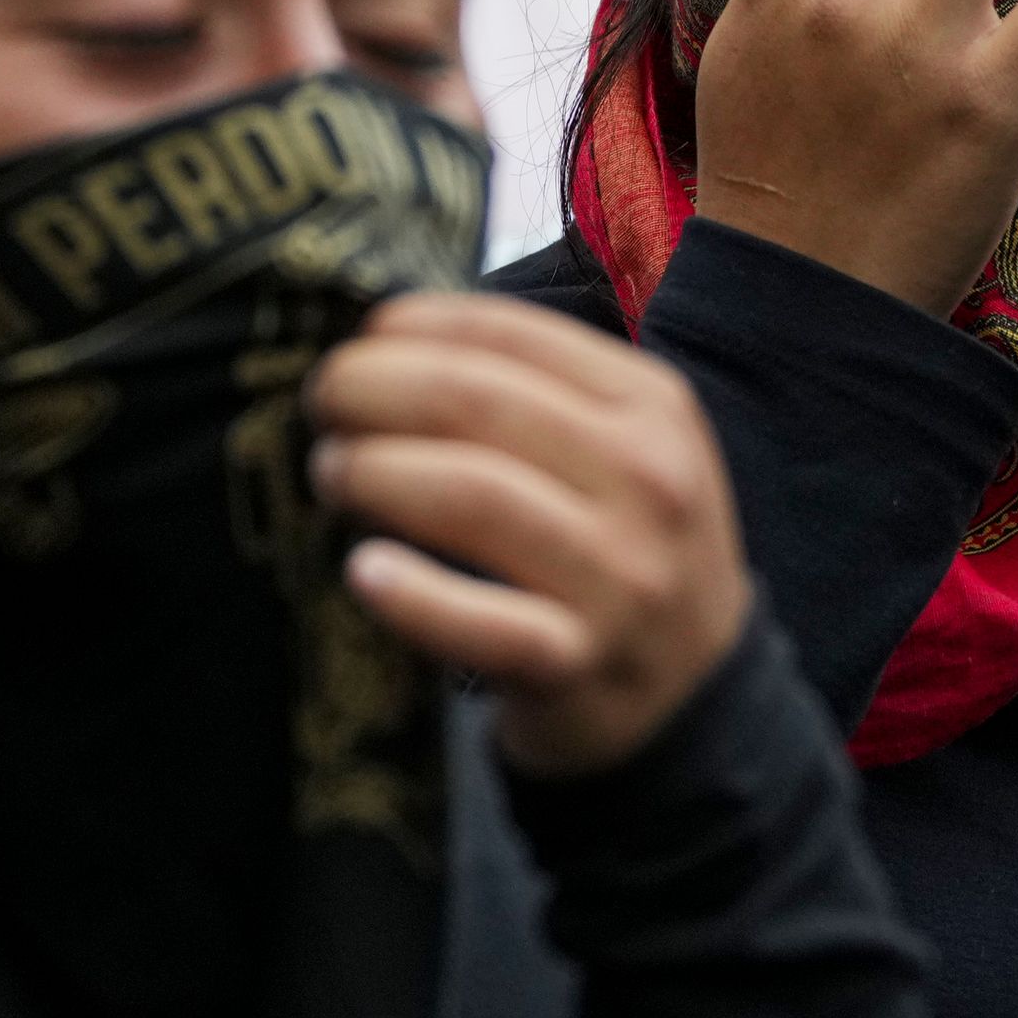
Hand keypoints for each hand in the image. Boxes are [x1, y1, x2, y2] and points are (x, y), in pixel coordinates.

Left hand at [308, 292, 750, 778]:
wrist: (694, 689)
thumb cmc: (626, 544)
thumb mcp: (626, 445)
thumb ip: (536, 388)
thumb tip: (391, 340)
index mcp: (651, 407)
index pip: (511, 337)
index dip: (416, 328)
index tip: (361, 340)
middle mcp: (645, 482)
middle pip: (475, 404)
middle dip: (374, 389)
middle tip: (323, 401)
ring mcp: (617, 576)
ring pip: (471, 496)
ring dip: (375, 472)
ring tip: (332, 471)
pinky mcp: (576, 663)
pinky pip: (478, 621)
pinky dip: (410, 595)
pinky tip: (362, 570)